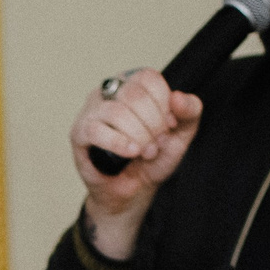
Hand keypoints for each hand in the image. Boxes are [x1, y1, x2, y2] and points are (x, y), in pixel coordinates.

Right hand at [72, 69, 202, 255]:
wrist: (134, 191)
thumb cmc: (153, 158)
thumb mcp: (181, 134)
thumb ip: (190, 111)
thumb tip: (177, 96)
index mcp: (132, 83)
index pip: (147, 78)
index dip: (163, 104)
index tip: (169, 126)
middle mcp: (108, 92)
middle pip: (133, 95)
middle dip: (152, 124)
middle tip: (156, 144)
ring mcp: (91, 111)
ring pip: (116, 112)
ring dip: (138, 136)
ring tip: (146, 152)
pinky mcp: (79, 133)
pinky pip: (96, 130)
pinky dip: (118, 143)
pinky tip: (131, 153)